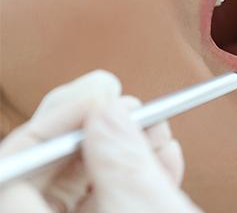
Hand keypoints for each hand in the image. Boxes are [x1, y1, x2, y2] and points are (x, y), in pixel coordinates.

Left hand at [0, 71, 201, 211]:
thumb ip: (123, 164)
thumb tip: (109, 110)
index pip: (18, 165)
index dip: (56, 121)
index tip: (99, 94)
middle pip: (54, 165)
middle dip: (95, 126)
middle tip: (123, 99)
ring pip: (90, 177)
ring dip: (127, 142)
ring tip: (157, 122)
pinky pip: (117, 193)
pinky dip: (142, 169)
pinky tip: (166, 151)